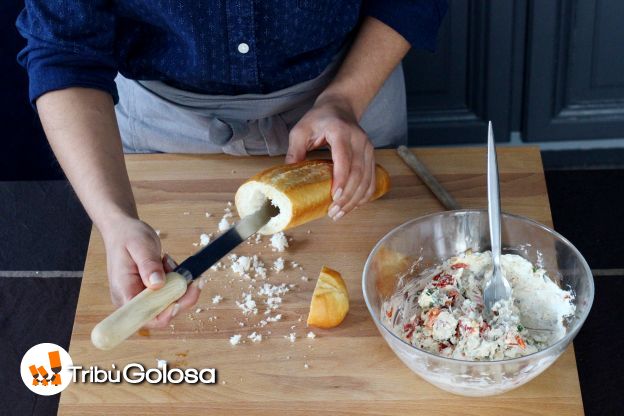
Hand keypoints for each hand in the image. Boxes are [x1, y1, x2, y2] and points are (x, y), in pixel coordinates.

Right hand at [101, 216, 201, 327]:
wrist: (124, 230)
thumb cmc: (127, 236)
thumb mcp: (140, 246)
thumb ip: (149, 266)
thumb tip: (158, 284)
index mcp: (125, 293)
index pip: (144, 317)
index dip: (164, 315)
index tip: (179, 302)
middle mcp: (132, 300)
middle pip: (162, 313)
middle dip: (181, 297)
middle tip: (193, 278)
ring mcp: (142, 296)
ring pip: (170, 303)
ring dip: (179, 286)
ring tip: (170, 263)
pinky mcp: (151, 291)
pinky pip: (170, 293)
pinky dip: (176, 281)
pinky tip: (169, 265)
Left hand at [285, 94, 375, 219]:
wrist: (341, 106)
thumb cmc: (319, 118)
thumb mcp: (301, 129)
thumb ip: (294, 150)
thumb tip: (289, 174)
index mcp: (341, 132)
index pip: (345, 158)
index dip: (341, 178)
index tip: (334, 196)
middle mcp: (359, 140)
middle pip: (358, 173)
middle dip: (347, 196)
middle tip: (333, 212)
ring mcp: (368, 148)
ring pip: (367, 179)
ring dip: (355, 200)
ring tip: (340, 213)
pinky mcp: (371, 156)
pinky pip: (372, 179)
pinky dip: (364, 195)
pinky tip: (354, 205)